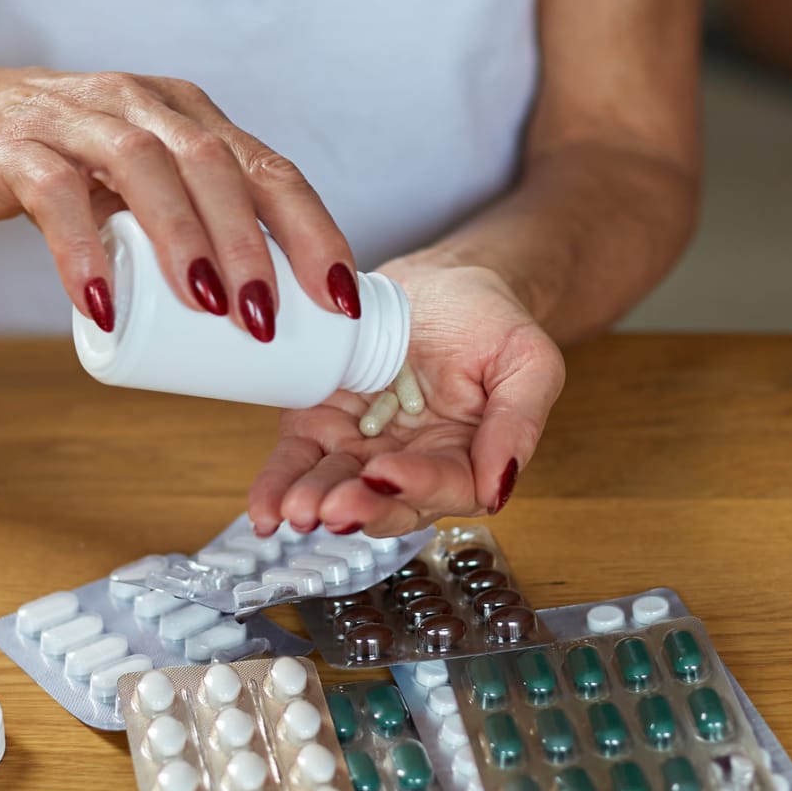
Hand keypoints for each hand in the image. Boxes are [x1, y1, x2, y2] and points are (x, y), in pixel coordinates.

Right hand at [0, 67, 360, 335]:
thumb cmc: (76, 167)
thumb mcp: (150, 184)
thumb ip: (200, 224)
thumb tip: (267, 317)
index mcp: (193, 117)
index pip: (270, 170)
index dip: (313, 231)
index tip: (340, 298)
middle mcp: (145, 105)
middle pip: (215, 164)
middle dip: (250, 244)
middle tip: (266, 318)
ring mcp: (79, 118)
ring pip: (145, 165)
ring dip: (182, 239)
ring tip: (206, 307)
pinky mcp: (16, 145)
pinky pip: (56, 194)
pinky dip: (82, 252)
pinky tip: (102, 306)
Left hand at [247, 263, 565, 534]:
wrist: (439, 281)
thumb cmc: (488, 320)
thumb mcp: (527, 359)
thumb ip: (520, 421)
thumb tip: (497, 486)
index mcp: (467, 457)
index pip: (446, 488)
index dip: (416, 486)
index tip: (386, 473)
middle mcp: (412, 464)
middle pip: (387, 503)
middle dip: (358, 508)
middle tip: (331, 506)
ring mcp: (362, 448)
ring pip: (337, 488)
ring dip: (315, 502)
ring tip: (296, 507)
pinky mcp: (320, 425)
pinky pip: (298, 460)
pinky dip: (278, 485)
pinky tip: (264, 509)